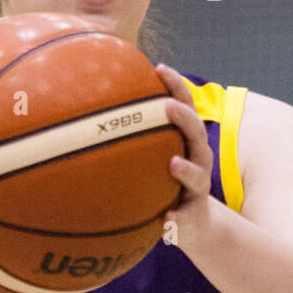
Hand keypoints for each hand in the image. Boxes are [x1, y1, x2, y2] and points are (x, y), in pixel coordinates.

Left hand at [155, 63, 214, 251]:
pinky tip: (166, 219)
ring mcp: (199, 188)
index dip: (176, 86)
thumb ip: (137, 135)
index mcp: (188, 142)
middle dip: (184, 119)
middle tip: (166, 106)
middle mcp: (199, 160)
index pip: (186, 107)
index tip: (160, 68)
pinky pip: (185, 218)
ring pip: (198, 176)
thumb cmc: (168, 181)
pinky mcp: (193, 216)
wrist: (195, 224)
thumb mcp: (156, 156)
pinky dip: (176, 219)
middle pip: (197, 134)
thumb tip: (92, 110)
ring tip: (173, 164)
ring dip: (187, 170)